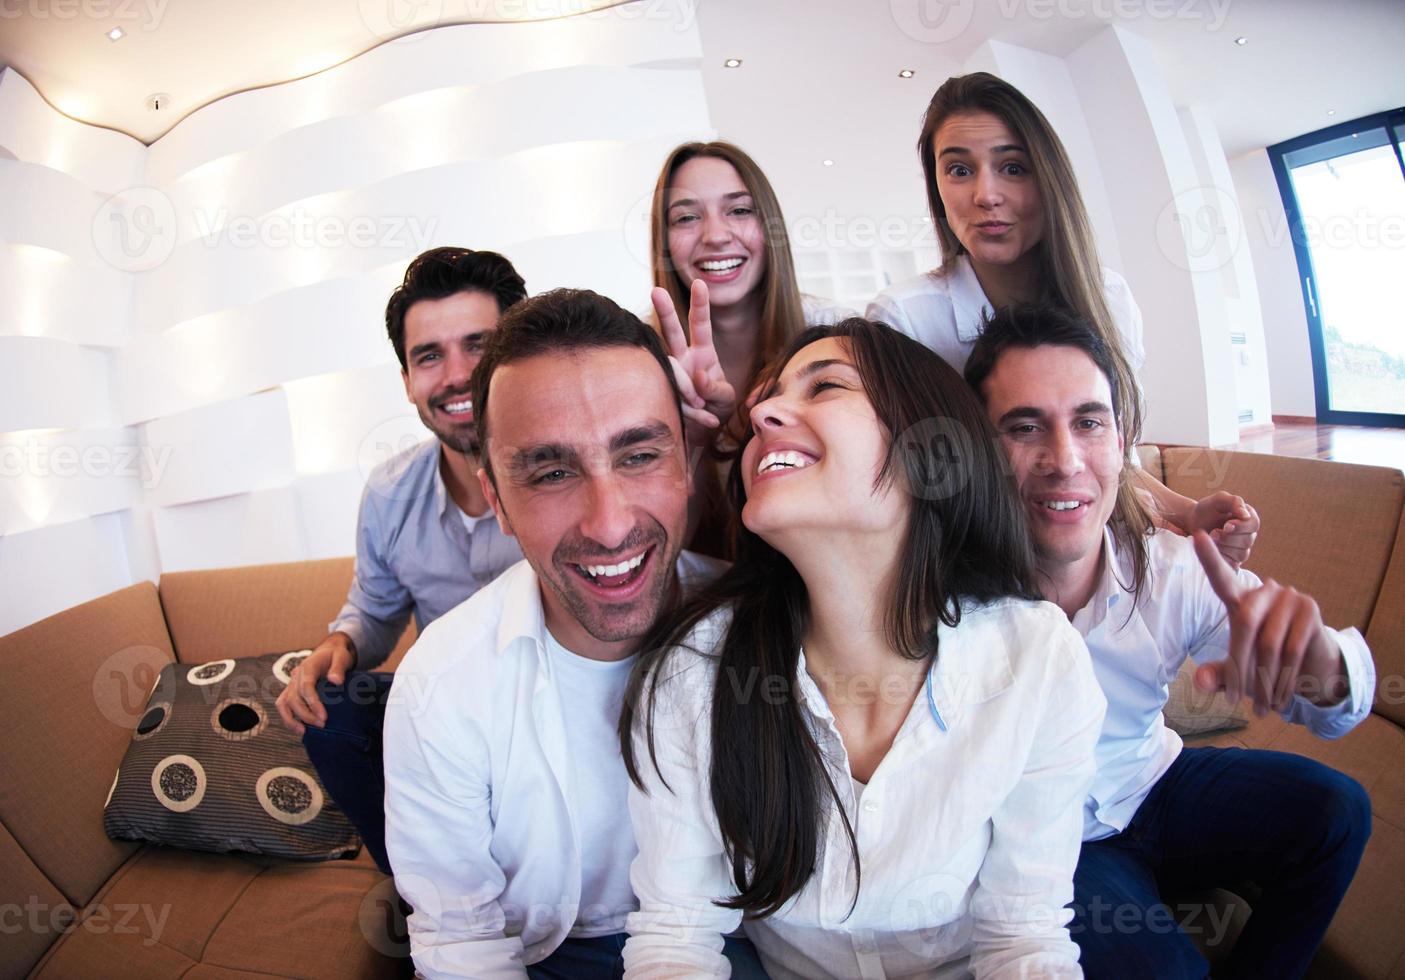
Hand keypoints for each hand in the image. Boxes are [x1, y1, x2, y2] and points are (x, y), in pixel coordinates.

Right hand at [275, 632, 356, 734]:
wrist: (329, 652)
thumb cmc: (336, 655)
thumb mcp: (342, 657)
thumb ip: (339, 667)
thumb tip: (336, 681)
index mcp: (307, 667)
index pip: (306, 687)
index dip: (313, 703)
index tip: (323, 717)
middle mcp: (295, 676)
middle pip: (293, 698)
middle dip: (305, 714)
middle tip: (321, 725)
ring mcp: (292, 684)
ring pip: (283, 703)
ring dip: (291, 719)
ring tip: (303, 732)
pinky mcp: (292, 691)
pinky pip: (284, 705)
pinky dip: (288, 718)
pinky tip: (299, 728)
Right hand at [653, 282, 736, 441]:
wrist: (704, 431)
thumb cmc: (718, 407)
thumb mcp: (726, 397)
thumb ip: (715, 388)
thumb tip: (698, 378)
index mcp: (704, 353)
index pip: (700, 325)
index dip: (700, 304)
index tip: (700, 283)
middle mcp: (683, 359)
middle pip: (672, 332)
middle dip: (666, 312)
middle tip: (656, 291)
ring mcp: (672, 375)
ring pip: (666, 365)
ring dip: (689, 390)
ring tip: (706, 407)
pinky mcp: (664, 392)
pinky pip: (676, 398)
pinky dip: (694, 413)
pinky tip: (707, 418)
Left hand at [1184, 492, 1258, 567]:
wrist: (1192, 523)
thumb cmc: (1206, 509)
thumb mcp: (1219, 500)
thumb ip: (1234, 502)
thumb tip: (1246, 515)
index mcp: (1248, 518)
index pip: (1254, 524)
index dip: (1241, 526)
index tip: (1226, 526)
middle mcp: (1248, 534)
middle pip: (1247, 540)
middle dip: (1228, 537)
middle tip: (1213, 533)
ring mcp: (1241, 549)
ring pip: (1241, 554)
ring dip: (1223, 547)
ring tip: (1211, 539)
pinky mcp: (1232, 560)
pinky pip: (1232, 564)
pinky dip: (1221, 558)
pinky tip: (1211, 550)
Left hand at [1191, 531, 1343, 715]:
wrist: (1313, 671)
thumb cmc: (1267, 667)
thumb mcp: (1239, 674)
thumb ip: (1219, 676)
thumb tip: (1201, 682)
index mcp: (1241, 600)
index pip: (1222, 578)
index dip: (1210, 558)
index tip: (1196, 534)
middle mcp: (1265, 591)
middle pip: (1243, 624)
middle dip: (1239, 667)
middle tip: (1237, 702)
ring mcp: (1290, 597)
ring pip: (1268, 643)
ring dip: (1262, 681)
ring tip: (1260, 708)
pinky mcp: (1311, 612)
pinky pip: (1291, 650)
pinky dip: (1282, 679)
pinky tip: (1279, 700)